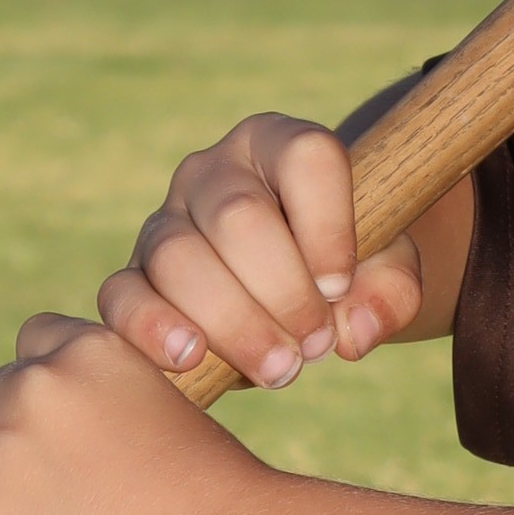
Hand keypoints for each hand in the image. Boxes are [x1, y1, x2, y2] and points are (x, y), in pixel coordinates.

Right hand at [99, 115, 424, 388]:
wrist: (291, 295)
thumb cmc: (342, 270)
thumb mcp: (384, 272)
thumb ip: (391, 293)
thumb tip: (352, 331)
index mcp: (279, 146)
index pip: (305, 156)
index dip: (328, 225)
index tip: (341, 285)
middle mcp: (212, 172)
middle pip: (238, 216)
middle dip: (284, 292)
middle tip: (316, 344)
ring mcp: (164, 222)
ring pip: (178, 258)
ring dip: (234, 324)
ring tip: (280, 368)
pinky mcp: (132, 276)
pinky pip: (122, 296)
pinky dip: (152, 330)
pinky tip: (192, 359)